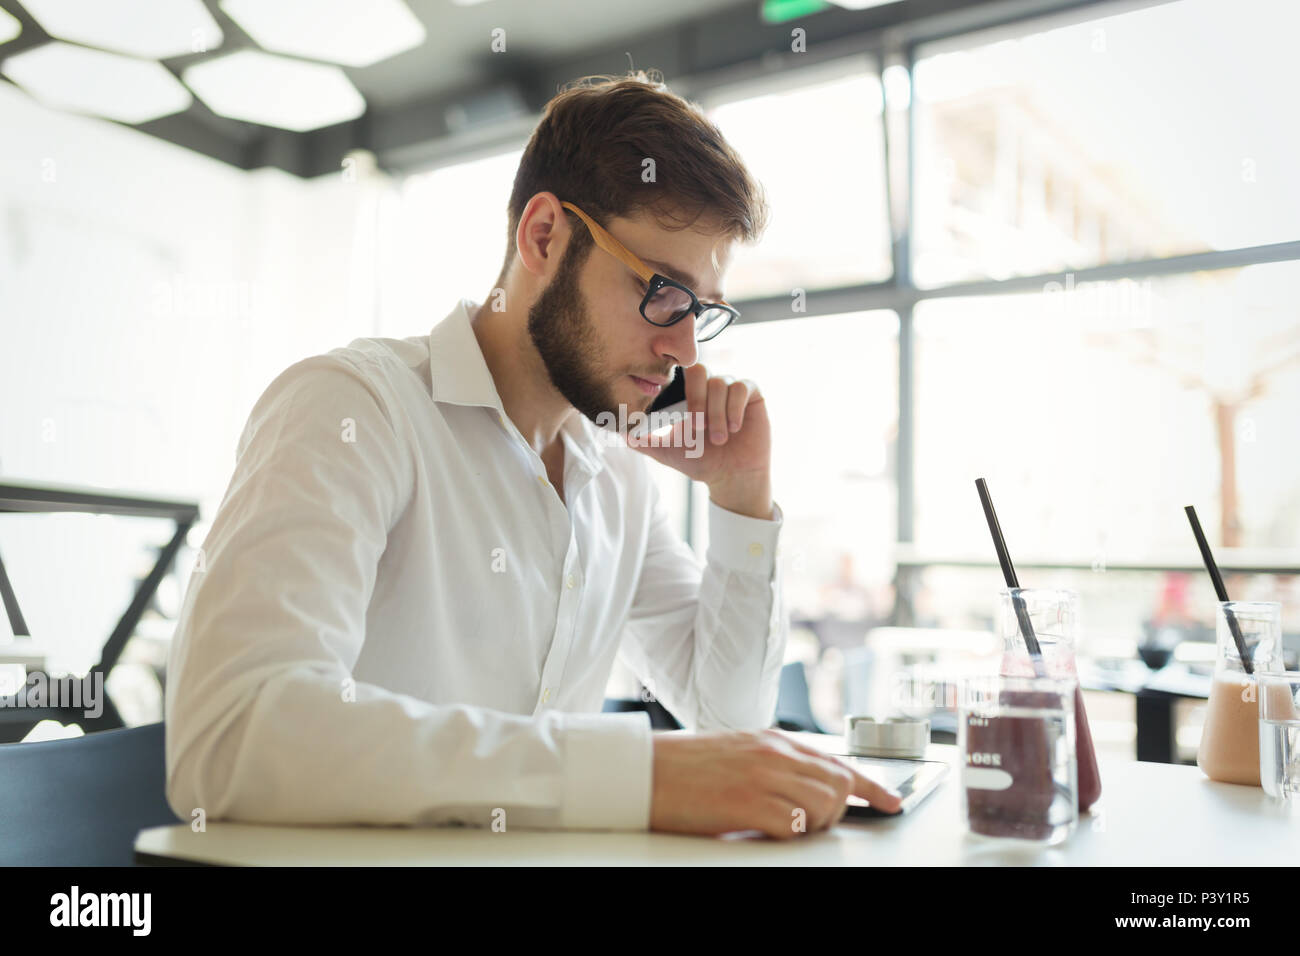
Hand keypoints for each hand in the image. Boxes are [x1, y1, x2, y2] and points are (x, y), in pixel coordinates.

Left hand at [625, 363, 772, 518]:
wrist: (732, 476)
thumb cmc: (701, 462)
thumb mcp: (667, 452)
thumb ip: (643, 441)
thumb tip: (619, 433)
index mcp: (688, 393)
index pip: (679, 373)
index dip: (677, 388)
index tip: (677, 416)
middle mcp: (709, 385)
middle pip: (699, 370)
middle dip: (696, 400)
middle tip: (697, 428)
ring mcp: (730, 387)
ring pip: (720, 383)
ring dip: (716, 413)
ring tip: (718, 439)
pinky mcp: (751, 393)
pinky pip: (741, 386)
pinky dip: (734, 408)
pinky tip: (733, 428)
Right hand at [649, 728, 902, 838]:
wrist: (644, 771)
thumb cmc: (683, 766)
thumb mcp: (737, 751)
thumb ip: (774, 762)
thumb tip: (807, 788)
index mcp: (773, 740)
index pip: (837, 762)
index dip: (871, 786)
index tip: (891, 802)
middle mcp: (774, 753)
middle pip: (839, 785)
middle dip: (836, 811)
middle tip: (809, 824)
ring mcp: (762, 777)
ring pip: (823, 806)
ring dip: (812, 825)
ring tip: (779, 826)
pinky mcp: (747, 804)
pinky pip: (794, 826)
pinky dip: (789, 834)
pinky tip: (765, 830)